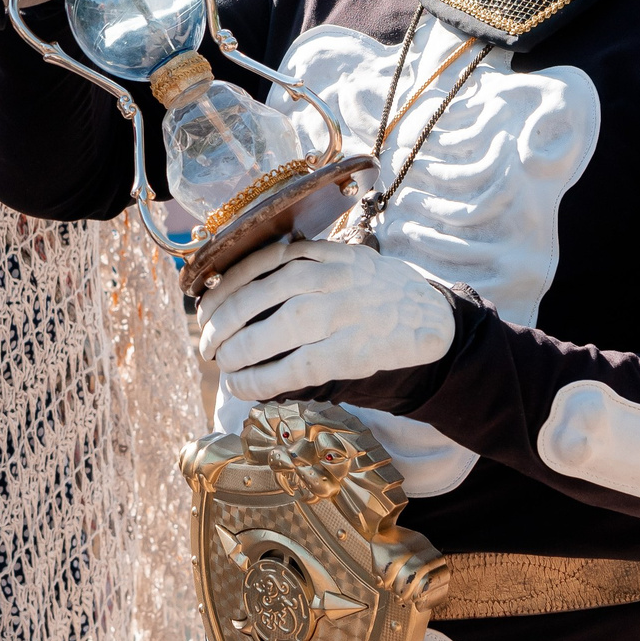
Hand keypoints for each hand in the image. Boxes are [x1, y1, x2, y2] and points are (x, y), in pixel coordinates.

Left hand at [195, 239, 455, 400]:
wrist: (436, 319)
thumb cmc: (380, 293)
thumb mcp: (345, 263)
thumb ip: (305, 266)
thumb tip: (241, 290)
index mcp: (325, 254)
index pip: (261, 263)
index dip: (224, 288)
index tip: (203, 309)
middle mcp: (331, 277)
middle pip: (259, 295)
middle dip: (222, 322)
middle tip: (205, 345)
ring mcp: (345, 313)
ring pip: (277, 328)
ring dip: (239, 348)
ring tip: (222, 365)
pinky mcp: (356, 351)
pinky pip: (299, 366)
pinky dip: (264, 378)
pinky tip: (244, 387)